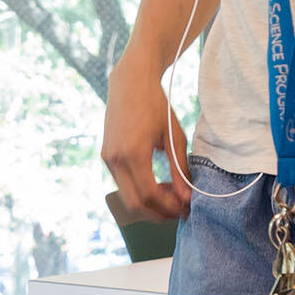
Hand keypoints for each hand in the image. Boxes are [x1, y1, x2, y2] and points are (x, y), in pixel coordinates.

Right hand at [102, 56, 191, 220]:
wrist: (130, 82)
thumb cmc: (155, 105)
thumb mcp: (174, 137)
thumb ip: (180, 170)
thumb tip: (187, 198)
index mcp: (133, 153)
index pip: (150, 194)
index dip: (169, 207)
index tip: (186, 209)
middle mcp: (116, 159)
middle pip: (135, 204)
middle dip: (158, 212)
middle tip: (179, 210)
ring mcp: (108, 158)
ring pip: (127, 196)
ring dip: (149, 203)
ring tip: (171, 197)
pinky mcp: (106, 156)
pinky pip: (122, 183)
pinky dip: (139, 190)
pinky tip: (157, 184)